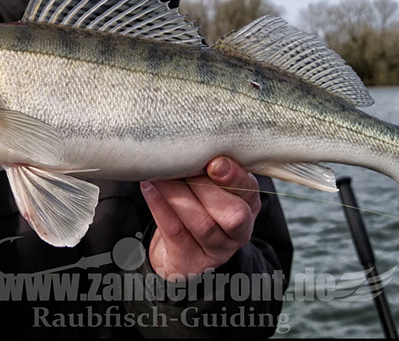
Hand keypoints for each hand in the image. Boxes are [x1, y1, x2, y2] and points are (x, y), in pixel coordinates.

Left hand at [140, 156, 260, 280]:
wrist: (182, 249)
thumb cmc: (198, 203)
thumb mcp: (211, 184)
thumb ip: (207, 167)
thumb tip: (188, 136)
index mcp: (249, 203)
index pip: (248, 191)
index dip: (234, 177)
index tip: (214, 161)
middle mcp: (240, 229)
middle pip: (232, 214)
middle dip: (205, 188)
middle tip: (181, 165)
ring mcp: (218, 250)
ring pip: (203, 225)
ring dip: (178, 195)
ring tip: (159, 174)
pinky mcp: (192, 262)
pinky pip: (177, 233)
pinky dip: (161, 208)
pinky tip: (149, 188)